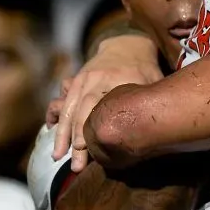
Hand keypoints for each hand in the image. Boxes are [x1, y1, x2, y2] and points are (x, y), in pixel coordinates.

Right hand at [53, 34, 162, 171]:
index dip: (91, 130)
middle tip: (74, 165)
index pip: (100, 109)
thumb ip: (152, 102)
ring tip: (57, 155)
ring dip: (61, 134)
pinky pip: (61, 99)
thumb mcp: (153, 82)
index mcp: (116, 80)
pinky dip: (55, 115)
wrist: (127, 45)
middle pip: (81, 112)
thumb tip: (159, 130)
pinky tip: (50, 130)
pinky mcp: (75, 80)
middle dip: (75, 140)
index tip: (86, 151)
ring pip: (68, 109)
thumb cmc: (145, 70)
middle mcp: (95, 80)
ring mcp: (82, 79)